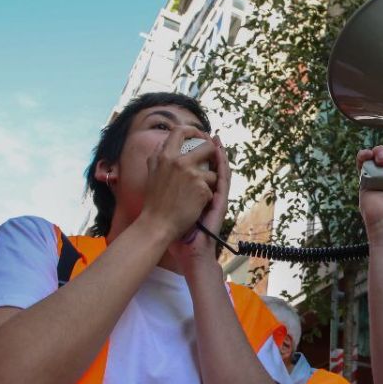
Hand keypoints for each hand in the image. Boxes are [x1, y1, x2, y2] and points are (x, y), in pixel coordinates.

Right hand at [139, 125, 219, 245]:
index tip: (200, 135)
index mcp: (164, 156)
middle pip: (207, 146)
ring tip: (198, 194)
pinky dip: (207, 196)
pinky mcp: (202, 188)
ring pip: (214, 171)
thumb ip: (159, 156)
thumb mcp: (152, 172)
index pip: (180, 131)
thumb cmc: (154, 201)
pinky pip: (212, 187)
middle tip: (213, 161)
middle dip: (213, 153)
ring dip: (210, 182)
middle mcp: (178, 162)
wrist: (157, 224)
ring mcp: (192, 174)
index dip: (192, 130)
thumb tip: (166, 141)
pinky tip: (196, 204)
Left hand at [169, 133, 230, 274]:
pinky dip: (222, 165)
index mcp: (197, 191)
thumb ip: (170, 190)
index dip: (198, 153)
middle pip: (213, 166)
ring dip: (220, 153)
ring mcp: (216, 197)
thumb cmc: (177, 230)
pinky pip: (224, 180)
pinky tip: (220, 154)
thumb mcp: (172, 205)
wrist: (188, 248)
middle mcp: (208, 192)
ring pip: (222, 170)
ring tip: (217, 139)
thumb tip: (158, 175)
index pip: (200, 168)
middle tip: (209, 135)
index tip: (192, 140)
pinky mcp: (220, 202)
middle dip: (210, 147)